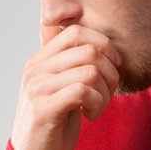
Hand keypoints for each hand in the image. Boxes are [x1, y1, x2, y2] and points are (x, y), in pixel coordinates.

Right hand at [10, 25, 120, 149]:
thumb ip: (69, 61)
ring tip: (98, 105)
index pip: (76, 31)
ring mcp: (36, 88)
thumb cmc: (55, 119)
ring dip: (105, 92)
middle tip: (109, 91)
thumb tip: (93, 34)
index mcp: (40, 59)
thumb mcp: (61, 85)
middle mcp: (35, 69)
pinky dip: (97, 103)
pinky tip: (90, 115)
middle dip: (111, 72)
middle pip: (89, 51)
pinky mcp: (42, 109)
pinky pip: (83, 91)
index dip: (103, 43)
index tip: (114, 63)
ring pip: (90, 71)